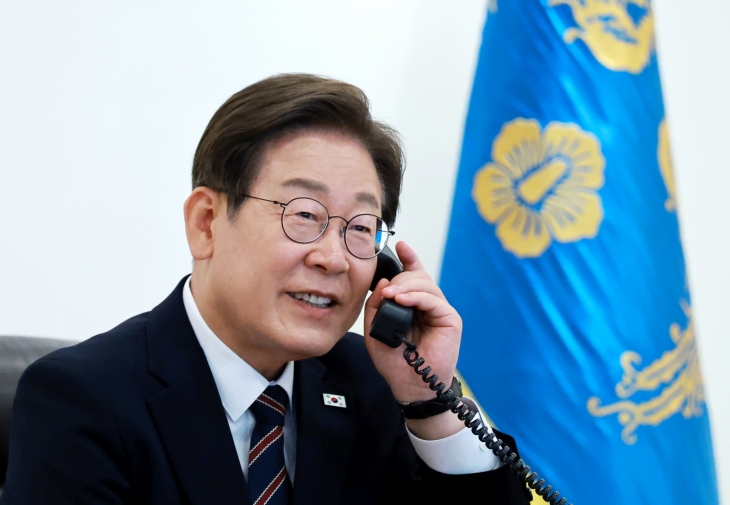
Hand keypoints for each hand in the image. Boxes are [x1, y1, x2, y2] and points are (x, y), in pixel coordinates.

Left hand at [364, 242, 463, 438]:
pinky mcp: (450, 319)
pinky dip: (417, 297)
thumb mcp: (375, 331)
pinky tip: (402, 300)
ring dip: (406, 286)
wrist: (409, 386)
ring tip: (391, 295)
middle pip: (418, 277)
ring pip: (425, 285)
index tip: (400, 245)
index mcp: (413, 306)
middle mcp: (428, 305)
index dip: (409, 259)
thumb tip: (384, 283)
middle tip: (385, 290)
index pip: (413, 276)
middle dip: (400, 278)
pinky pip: (433, 299)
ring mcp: (440, 311)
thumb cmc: (394, 362)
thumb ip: (375, 307)